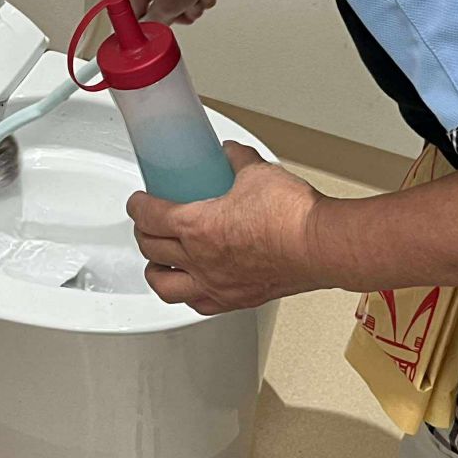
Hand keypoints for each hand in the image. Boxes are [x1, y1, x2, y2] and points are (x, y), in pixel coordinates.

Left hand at [127, 145, 326, 314]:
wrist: (320, 245)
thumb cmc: (292, 215)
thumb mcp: (257, 172)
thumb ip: (236, 161)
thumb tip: (229, 154)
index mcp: (196, 226)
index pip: (148, 217)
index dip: (137, 206)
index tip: (138, 202)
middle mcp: (200, 260)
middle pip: (151, 250)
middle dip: (143, 235)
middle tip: (148, 225)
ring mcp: (216, 284)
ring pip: (166, 286)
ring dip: (156, 272)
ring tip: (159, 263)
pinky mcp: (237, 299)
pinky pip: (199, 304)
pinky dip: (189, 295)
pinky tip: (194, 287)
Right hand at [130, 0, 225, 24]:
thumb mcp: (165, 8)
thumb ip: (155, 21)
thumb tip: (153, 26)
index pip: (136, 4)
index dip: (145, 20)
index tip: (150, 30)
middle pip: (163, 3)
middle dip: (176, 12)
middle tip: (181, 13)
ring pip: (182, 0)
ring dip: (191, 6)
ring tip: (195, 1)